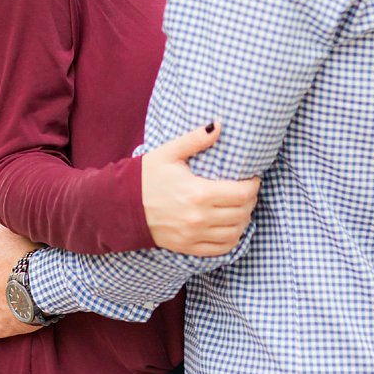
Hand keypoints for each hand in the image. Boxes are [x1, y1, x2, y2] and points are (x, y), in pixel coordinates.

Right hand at [141, 122, 259, 255]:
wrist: (121, 204)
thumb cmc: (146, 177)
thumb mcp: (169, 153)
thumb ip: (195, 139)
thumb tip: (218, 125)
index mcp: (198, 192)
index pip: (242, 193)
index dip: (253, 185)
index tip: (251, 179)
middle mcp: (199, 217)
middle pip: (242, 212)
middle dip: (250, 200)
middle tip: (246, 191)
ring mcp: (194, 235)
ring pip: (236, 232)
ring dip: (243, 219)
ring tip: (239, 208)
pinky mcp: (188, 247)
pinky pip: (222, 248)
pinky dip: (232, 238)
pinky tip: (229, 227)